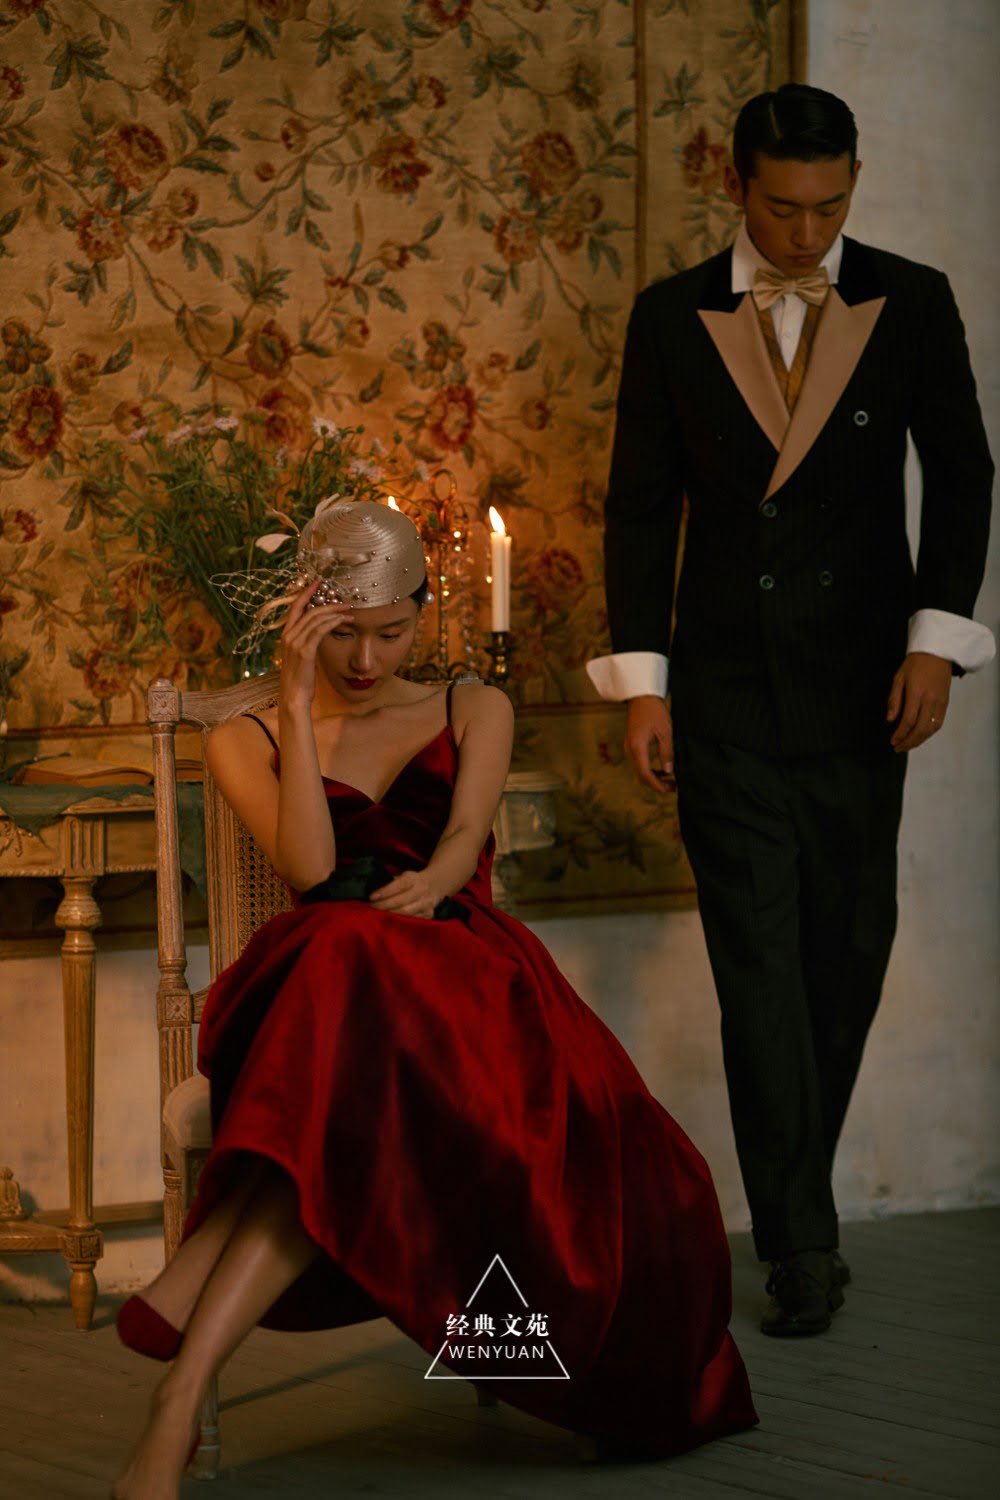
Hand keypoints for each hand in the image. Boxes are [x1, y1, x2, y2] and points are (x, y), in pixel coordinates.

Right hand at [278, 581, 353, 707]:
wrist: (293, 696)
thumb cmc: (299, 678)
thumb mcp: (301, 655)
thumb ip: (306, 641)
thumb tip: (318, 632)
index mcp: (286, 634)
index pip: (295, 607)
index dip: (306, 593)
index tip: (318, 583)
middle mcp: (288, 635)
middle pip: (308, 610)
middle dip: (327, 602)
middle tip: (344, 600)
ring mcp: (295, 642)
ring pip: (316, 618)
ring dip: (334, 612)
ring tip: (349, 610)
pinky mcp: (305, 651)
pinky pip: (320, 630)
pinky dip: (332, 622)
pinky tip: (343, 620)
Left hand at [368, 868, 439, 918]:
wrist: (435, 885)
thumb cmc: (412, 882)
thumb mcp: (403, 876)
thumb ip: (391, 883)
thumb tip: (373, 893)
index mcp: (413, 878)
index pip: (399, 885)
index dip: (385, 892)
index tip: (371, 897)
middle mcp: (422, 890)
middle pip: (401, 901)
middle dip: (384, 906)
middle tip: (371, 908)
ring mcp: (426, 903)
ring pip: (406, 913)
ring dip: (390, 915)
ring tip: (378, 915)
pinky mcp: (429, 914)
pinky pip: (411, 920)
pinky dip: (399, 921)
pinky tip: (390, 921)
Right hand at [624, 694, 674, 792]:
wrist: (641, 697)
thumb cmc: (654, 711)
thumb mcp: (665, 731)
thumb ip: (667, 752)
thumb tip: (668, 772)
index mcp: (637, 747)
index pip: (645, 773)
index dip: (657, 785)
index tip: (670, 789)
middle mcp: (630, 750)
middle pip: (641, 776)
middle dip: (656, 784)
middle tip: (673, 786)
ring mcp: (629, 748)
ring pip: (639, 771)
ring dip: (653, 778)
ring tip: (670, 780)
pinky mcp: (631, 745)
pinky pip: (639, 764)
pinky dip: (649, 770)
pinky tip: (661, 770)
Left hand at [886, 651, 951, 751]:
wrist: (937, 652)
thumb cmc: (915, 663)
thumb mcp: (898, 677)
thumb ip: (894, 699)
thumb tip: (890, 719)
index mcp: (917, 692)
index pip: (909, 720)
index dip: (900, 734)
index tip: (892, 741)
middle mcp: (930, 699)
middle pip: (921, 729)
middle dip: (909, 742)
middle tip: (898, 748)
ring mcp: (940, 701)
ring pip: (931, 729)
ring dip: (919, 740)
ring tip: (907, 744)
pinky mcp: (946, 702)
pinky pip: (939, 723)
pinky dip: (929, 733)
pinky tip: (920, 736)